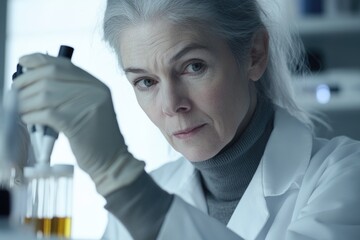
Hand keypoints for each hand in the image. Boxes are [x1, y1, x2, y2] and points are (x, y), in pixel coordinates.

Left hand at [13, 53, 144, 194]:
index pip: (64, 65)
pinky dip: (31, 115)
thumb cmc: (95, 136)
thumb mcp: (88, 108)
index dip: (39, 60)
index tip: (22, 62)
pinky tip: (28, 119)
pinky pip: (45, 113)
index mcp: (96, 85)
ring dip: (26, 101)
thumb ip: (69, 93)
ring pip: (45, 94)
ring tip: (20, 109)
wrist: (112, 160)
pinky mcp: (76, 123)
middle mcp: (94, 91)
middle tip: (14, 90)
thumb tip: (33, 79)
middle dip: (27, 81)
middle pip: (51, 75)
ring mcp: (87, 105)